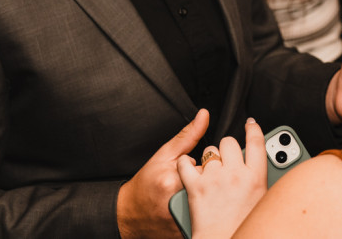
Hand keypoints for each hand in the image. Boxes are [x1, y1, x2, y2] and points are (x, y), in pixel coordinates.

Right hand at [118, 109, 210, 238]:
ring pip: (211, 205)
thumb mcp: (164, 154)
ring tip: (196, 198)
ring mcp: (182, 220)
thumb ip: (188, 136)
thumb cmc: (146, 183)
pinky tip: (196, 211)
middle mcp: (179, 201)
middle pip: (212, 188)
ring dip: (209, 200)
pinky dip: (204, 215)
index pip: (210, 168)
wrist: (129, 214)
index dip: (207, 166)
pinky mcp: (184, 233)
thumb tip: (204, 115)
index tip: (198, 168)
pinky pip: (205, 221)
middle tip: (194, 184)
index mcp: (174, 179)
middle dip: (210, 184)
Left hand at [178, 119, 266, 238]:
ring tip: (210, 171)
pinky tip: (187, 166)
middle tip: (227, 157)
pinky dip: (184, 164)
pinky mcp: (195, 186)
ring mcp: (214, 179)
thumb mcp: (261, 205)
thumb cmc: (242, 230)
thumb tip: (263, 171)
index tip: (251, 124)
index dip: (254, 129)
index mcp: (256, 179)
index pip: (257, 143)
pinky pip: (186, 164)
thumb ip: (261, 183)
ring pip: (209, 152)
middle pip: (229, 143)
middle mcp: (235, 174)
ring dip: (209, 158)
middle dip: (227, 147)